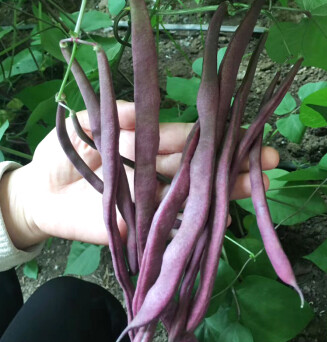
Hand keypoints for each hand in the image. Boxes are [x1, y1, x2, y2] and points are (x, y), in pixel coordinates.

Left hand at [0, 101, 278, 248]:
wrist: (41, 195)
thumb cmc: (62, 156)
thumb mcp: (87, 125)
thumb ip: (117, 116)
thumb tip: (148, 110)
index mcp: (145, 147)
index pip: (185, 141)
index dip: (211, 137)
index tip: (242, 132)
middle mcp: (156, 174)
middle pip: (198, 171)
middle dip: (231, 165)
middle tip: (269, 161)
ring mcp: (152, 203)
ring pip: (193, 199)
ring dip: (224, 194)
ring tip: (256, 188)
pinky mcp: (141, 230)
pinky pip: (172, 230)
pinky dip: (195, 227)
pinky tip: (220, 221)